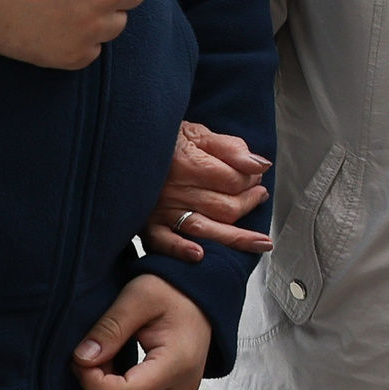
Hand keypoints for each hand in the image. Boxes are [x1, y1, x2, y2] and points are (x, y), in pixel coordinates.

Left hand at [71, 274, 209, 389]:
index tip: (82, 357)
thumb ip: (110, 327)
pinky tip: (116, 378)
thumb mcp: (138, 295)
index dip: (94, 383)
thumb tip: (82, 359)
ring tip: (105, 369)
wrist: (201, 295)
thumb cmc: (171, 289)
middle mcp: (184, 388)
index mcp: (178, 363)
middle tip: (91, 360)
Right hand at [142, 122, 272, 262]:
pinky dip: (180, 250)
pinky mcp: (148, 225)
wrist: (127, 147)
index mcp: (187, 162)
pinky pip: (164, 242)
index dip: (251, 180)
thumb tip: (261, 166)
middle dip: (248, 203)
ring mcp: (161, 209)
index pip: (232, 180)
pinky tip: (199, 256)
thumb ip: (231, 148)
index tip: (257, 176)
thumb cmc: (168, 141)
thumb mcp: (199, 133)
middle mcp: (175, 188)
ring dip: (235, 238)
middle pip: (223, 207)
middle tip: (259, 195)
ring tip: (261, 242)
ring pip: (204, 228)